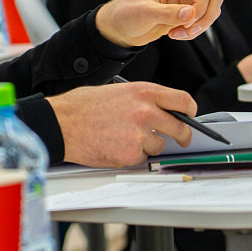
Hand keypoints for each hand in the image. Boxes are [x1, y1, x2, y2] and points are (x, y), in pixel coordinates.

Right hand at [48, 81, 196, 166]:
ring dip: (148, 146)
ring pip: (159, 146)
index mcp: (144, 92)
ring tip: (124, 137)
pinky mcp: (130, 155)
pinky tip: (115, 146)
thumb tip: (162, 111)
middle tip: (179, 139)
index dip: (190, 112)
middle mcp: (146, 112)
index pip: (183, 101)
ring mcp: (139, 135)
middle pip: (180, 128)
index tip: (190, 117)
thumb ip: (143, 100)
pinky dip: (132, 156)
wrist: (61, 123)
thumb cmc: (83, 106)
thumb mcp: (119, 91)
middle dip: (181, 136)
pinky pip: (142, 159)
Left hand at [95, 0, 223, 47]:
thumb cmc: (126, 15)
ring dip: (200, 26)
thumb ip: (168, 13)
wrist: (119, 27)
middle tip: (187, 31)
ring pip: (212, 8)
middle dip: (205, 17)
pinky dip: (195, 30)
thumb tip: (191, 14)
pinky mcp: (187, 8)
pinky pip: (203, 19)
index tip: (187, 25)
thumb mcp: (144, 14)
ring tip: (178, 34)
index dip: (201, 8)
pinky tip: (176, 34)